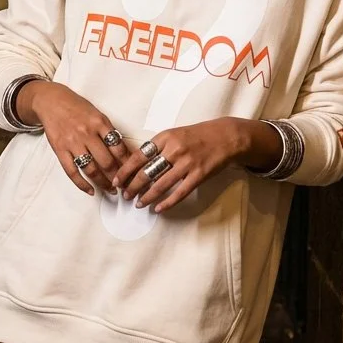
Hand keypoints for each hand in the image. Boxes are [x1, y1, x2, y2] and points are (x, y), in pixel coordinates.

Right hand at [19, 81, 130, 195]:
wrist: (51, 101)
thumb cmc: (77, 107)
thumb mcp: (97, 114)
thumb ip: (108, 131)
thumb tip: (124, 152)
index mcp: (100, 122)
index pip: (119, 148)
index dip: (127, 163)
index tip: (132, 172)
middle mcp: (87, 133)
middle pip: (107, 161)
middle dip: (117, 177)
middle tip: (123, 185)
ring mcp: (72, 142)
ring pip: (91, 169)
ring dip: (103, 183)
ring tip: (110, 190)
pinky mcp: (60, 150)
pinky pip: (72, 172)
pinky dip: (82, 184)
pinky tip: (90, 190)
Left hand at [112, 118, 249, 213]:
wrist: (226, 136)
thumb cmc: (197, 135)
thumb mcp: (174, 134)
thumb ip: (158, 147)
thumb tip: (137, 163)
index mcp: (165, 138)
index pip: (139, 156)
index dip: (125, 170)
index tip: (116, 180)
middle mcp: (174, 150)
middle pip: (147, 172)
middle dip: (133, 186)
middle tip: (125, 195)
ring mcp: (187, 163)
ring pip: (161, 184)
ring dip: (147, 196)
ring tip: (139, 204)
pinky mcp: (199, 175)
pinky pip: (180, 192)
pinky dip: (167, 202)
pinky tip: (158, 208)